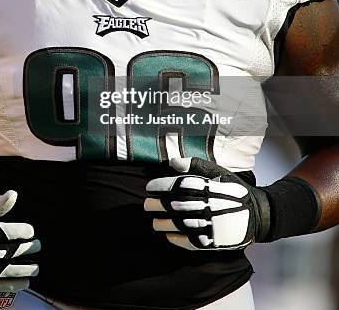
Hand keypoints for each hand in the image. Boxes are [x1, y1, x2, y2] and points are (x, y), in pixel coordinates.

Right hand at [0, 190, 39, 290]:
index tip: (31, 230)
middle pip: (2, 252)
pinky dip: (12, 285)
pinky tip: (26, 281)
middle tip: (38, 245)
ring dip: (22, 270)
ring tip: (36, 267)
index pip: (0, 232)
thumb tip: (13, 194)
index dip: (18, 231)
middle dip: (24, 249)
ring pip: (1, 271)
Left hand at [144, 157, 270, 250]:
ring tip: (154, 222)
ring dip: (164, 224)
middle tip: (146, 204)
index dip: (162, 186)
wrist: (259, 214)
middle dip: (159, 205)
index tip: (149, 187)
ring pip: (182, 225)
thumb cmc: (234, 188)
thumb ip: (196, 165)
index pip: (181, 185)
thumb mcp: (219, 172)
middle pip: (178, 205)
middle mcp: (211, 206)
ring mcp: (214, 225)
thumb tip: (172, 161)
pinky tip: (168, 236)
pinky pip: (193, 242)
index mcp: (211, 187)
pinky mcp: (217, 241)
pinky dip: (178, 240)